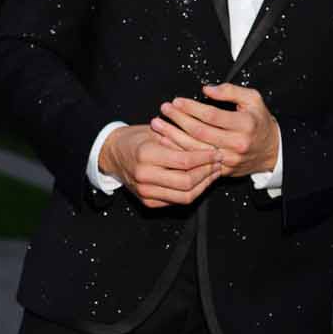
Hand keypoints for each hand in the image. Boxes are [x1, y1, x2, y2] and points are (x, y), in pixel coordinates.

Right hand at [97, 122, 218, 209]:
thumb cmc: (137, 138)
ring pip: (185, 196)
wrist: (113, 154)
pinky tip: (202, 181)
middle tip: (219, 162)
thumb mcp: (156, 130)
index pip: (185, 161)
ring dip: (204, 185)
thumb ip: (180, 139)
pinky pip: (177, 201)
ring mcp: (145, 192)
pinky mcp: (148, 202)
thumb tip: (209, 145)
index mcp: (146, 155)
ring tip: (214, 172)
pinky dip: (193, 192)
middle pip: (187, 182)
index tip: (217, 151)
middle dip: (207, 173)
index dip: (205, 158)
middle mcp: (144, 176)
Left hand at [153, 83, 279, 179]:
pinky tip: (167, 141)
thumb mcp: (253, 99)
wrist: (272, 150)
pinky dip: (179, 151)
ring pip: (195, 149)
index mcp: (245, 125)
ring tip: (158, 125)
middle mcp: (237, 144)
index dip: (191, 107)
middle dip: (178, 120)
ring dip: (173, 136)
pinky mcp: (223, 170)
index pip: (212, 115)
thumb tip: (207, 89)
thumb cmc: (259, 122)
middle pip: (200, 132)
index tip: (177, 100)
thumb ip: (230, 91)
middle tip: (164, 109)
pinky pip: (196, 161)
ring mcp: (229, 160)